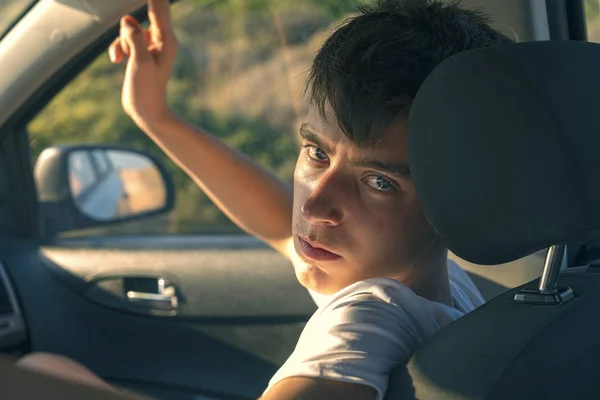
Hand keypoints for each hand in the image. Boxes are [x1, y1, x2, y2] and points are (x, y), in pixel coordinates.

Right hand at [108, 0, 177, 128]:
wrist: (146, 110)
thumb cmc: (147, 89)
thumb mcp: (140, 62)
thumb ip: (135, 38)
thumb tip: (128, 20)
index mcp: (167, 40)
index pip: (160, 8)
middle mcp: (162, 40)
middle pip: (150, 12)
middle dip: (134, 18)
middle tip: (139, 44)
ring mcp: (151, 45)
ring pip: (131, 28)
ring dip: (121, 40)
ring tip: (122, 58)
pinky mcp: (141, 52)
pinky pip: (126, 39)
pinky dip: (118, 47)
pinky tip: (116, 61)